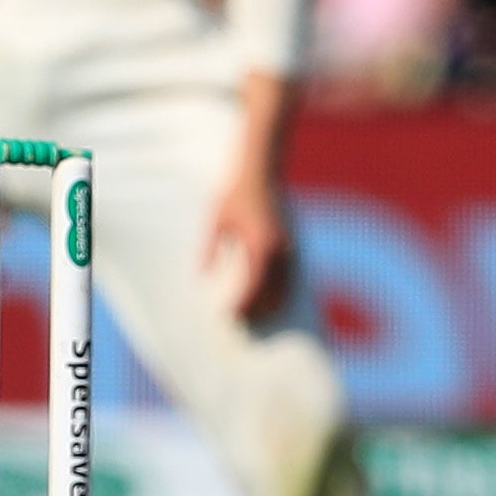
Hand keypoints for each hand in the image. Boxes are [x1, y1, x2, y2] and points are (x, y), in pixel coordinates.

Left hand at [201, 176, 294, 321]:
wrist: (261, 172)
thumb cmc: (235, 195)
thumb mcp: (216, 221)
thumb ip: (210, 249)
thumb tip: (203, 276)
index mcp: (261, 244)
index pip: (254, 284)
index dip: (243, 304)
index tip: (229, 316)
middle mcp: (279, 249)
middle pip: (272, 292)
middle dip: (256, 310)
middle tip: (238, 323)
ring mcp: (289, 248)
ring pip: (285, 288)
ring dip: (269, 305)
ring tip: (251, 317)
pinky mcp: (292, 245)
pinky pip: (289, 278)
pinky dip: (279, 294)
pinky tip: (266, 301)